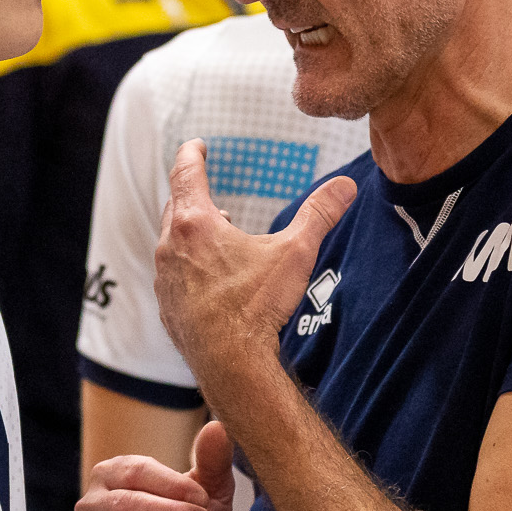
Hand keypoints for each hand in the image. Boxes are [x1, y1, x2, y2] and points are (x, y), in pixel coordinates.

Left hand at [154, 140, 354, 396]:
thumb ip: (319, 214)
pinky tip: (205, 277)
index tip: (196, 145)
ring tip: (211, 232)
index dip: (191, 154)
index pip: (185, 173)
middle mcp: (170, 248)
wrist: (232, 365)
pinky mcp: (167, 308)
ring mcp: (165, 280)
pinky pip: (172, 275)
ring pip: (170, 242)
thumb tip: (346, 185)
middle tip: (201, 186)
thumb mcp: (295, 253)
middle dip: (190, 194)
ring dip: (187, 231)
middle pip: (175, 206)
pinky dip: (185, 265)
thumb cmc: (258, 306)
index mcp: (196, 224)